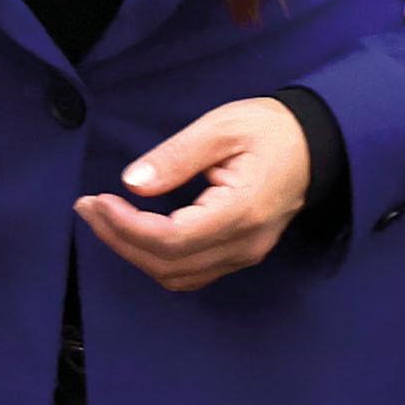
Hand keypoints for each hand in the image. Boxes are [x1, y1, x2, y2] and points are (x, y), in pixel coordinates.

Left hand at [75, 96, 310, 291]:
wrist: (316, 145)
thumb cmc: (269, 129)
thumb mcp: (220, 128)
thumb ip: (176, 156)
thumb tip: (132, 183)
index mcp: (241, 211)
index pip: (171, 239)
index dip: (126, 227)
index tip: (96, 200)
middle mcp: (244, 244)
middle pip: (169, 265)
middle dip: (120, 239)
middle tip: (87, 208)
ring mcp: (245, 254)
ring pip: (178, 276)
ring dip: (134, 252)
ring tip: (102, 218)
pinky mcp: (241, 253)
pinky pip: (191, 271)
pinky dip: (156, 258)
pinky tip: (134, 230)